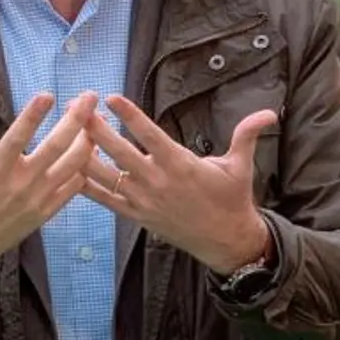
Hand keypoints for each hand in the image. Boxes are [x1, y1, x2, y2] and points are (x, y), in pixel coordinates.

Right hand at [0, 91, 98, 280]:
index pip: (17, 137)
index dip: (32, 116)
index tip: (47, 94)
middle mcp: (20, 183)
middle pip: (56, 147)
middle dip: (77, 119)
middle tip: (89, 96)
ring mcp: (36, 199)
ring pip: (72, 167)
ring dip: (86, 141)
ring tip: (96, 120)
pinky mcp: (44, 213)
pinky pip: (72, 189)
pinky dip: (84, 170)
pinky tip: (91, 153)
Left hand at [81, 94, 275, 274]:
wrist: (226, 242)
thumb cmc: (232, 200)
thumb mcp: (240, 165)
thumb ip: (247, 135)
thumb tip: (271, 112)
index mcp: (180, 164)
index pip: (150, 135)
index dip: (130, 115)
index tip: (111, 97)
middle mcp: (158, 182)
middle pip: (119, 152)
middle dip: (95, 129)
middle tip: (76, 108)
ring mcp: (144, 200)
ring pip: (107, 176)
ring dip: (85, 155)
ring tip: (69, 134)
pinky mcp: (138, 216)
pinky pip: (106, 200)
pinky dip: (87, 186)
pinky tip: (69, 171)